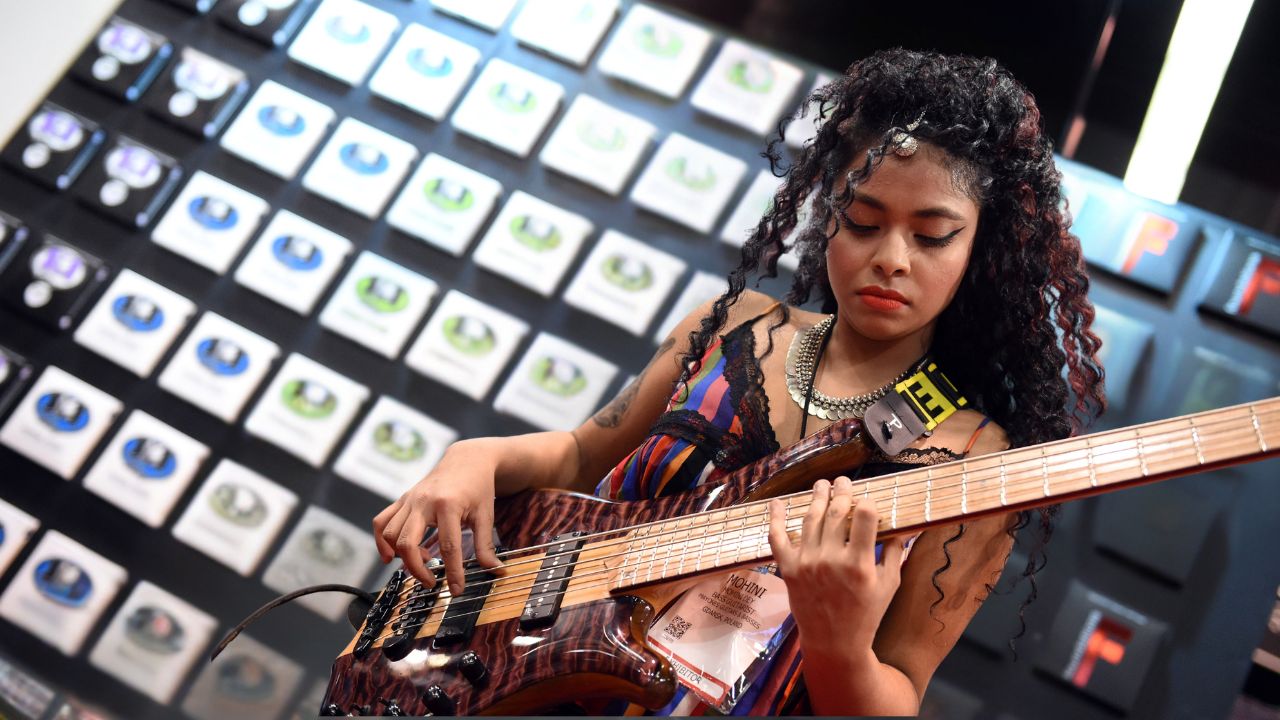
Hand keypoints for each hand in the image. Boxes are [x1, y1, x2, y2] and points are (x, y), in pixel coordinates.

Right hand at [372, 442, 503, 594]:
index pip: (448, 546)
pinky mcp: (402, 499)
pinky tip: (391, 555)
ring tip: (423, 561)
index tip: (455, 590)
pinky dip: (381, 541)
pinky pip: (381, 521)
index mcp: (448, 505)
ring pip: (390, 534)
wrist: (467, 460)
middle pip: (408, 542)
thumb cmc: (478, 488)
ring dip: (401, 556)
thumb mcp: (486, 515)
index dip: (452, 572)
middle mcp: (424, 501)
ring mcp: (410, 499)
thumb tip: (496, 572)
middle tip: (432, 582)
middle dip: (417, 569)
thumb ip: (486, 546)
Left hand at [767, 477, 910, 657]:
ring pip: (810, 519)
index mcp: (859, 564)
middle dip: (840, 491)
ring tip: (821, 485)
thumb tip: (902, 526)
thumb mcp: (889, 585)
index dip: (867, 503)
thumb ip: (895, 553)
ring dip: (816, 497)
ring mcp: (807, 563)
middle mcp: (831, 560)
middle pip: (835, 512)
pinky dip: (776, 518)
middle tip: (843, 481)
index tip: (867, 501)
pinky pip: (777, 538)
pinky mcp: (788, 569)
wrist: (834, 643)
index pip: (864, 516)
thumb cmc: (867, 615)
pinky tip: (777, 503)